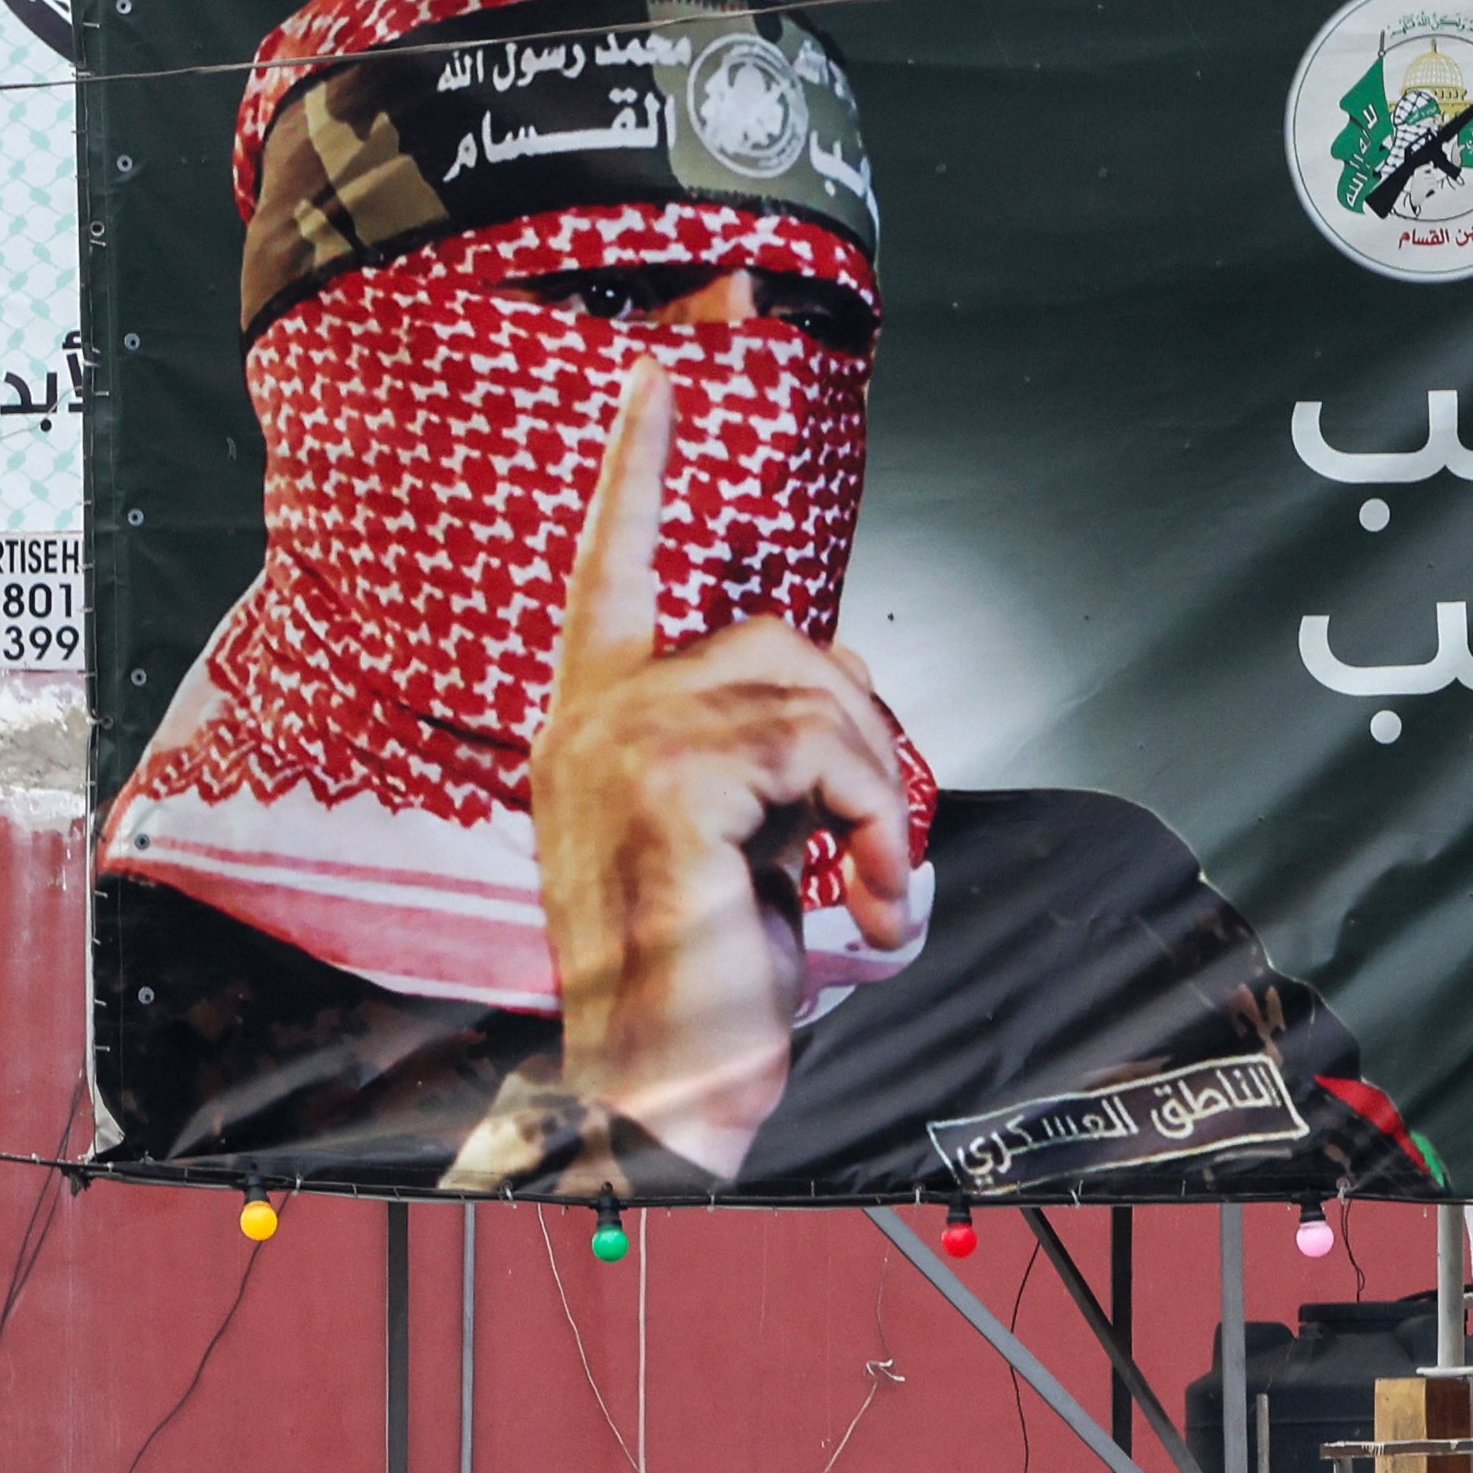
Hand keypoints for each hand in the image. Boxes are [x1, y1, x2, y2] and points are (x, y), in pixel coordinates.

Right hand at [523, 360, 915, 1173]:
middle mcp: (590, 721)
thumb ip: (764, 751)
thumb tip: (842, 684)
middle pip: (772, 639)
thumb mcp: (742, 844)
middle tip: (882, 849)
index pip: (611, 568)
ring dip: (875, 791)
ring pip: (806, 688)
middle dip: (860, 732)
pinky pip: (819, 751)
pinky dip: (875, 825)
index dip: (638, 469)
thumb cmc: (702, 993)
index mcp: (592, 727)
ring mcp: (618, 744)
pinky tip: (872, 903)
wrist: (665, 1097)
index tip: (658, 375)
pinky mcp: (667, 782)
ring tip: (878, 888)